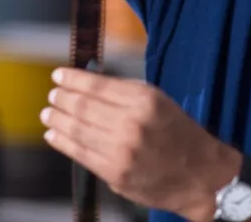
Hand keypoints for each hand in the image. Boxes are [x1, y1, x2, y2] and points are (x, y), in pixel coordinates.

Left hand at [41, 67, 238, 219]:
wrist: (202, 175)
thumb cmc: (181, 134)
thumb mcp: (160, 101)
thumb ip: (126, 94)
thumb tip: (90, 84)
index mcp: (145, 101)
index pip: (97, 86)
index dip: (73, 79)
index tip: (59, 75)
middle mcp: (131, 124)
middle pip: (83, 106)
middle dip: (62, 98)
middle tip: (52, 93)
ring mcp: (122, 151)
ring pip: (77, 130)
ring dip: (58, 119)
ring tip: (48, 112)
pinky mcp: (115, 174)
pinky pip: (81, 154)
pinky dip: (62, 142)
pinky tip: (53, 134)